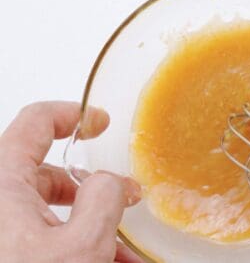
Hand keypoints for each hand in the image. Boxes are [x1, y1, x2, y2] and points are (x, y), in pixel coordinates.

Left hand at [0, 101, 142, 262]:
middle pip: (46, 172)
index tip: (100, 122)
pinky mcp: (9, 249)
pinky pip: (44, 236)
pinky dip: (77, 242)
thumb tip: (113, 182)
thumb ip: (103, 200)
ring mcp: (4, 229)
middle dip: (91, 185)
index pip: (35, 123)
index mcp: (3, 186)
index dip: (73, 115)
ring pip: (48, 210)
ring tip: (123, 248)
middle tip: (121, 195)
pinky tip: (110, 260)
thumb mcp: (81, 246)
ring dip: (91, 222)